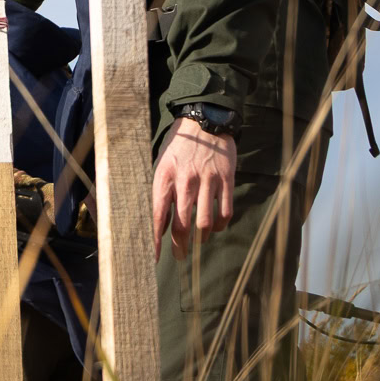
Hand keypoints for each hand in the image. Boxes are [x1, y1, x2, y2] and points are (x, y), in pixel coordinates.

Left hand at [151, 116, 237, 259]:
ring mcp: (207, 181)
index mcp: (164, 177)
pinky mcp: (226, 180)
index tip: (153, 259)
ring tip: (199, 239)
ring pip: (205, 223)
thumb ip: (161, 192)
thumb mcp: (162, 165)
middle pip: (182, 225)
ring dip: (201, 237)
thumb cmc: (179, 147)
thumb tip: (159, 223)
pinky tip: (216, 226)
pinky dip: (220, 225)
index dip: (155, 241)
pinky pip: (225, 212)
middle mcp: (185, 181)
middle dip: (180, 246)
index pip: (157, 216)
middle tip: (180, 256)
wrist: (205, 121)